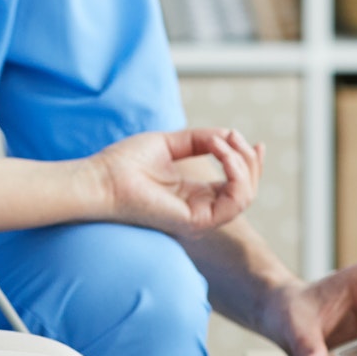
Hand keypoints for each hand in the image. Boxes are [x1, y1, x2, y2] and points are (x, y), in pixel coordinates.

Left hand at [91, 127, 261, 236]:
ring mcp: (200, 217)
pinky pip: (234, 201)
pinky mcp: (197, 221)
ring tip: (224, 143)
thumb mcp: (169, 143)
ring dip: (242, 163)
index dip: (250, 164)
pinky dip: (235, 172)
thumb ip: (200, 140)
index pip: (236, 186)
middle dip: (249, 161)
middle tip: (234, 136)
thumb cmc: (125, 164)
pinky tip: (221, 152)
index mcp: (195, 195)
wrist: (102, 179)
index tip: (254, 142)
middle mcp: (201, 209)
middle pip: (246, 191)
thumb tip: (227, 135)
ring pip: (245, 196)